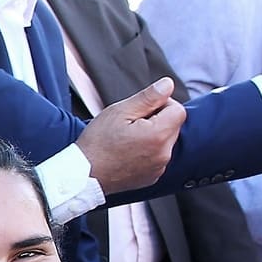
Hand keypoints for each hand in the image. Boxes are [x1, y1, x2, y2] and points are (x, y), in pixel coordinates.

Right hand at [75, 79, 185, 194]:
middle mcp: (163, 154)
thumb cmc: (98, 142)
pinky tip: (128, 152)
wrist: (83, 175)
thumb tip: (168, 84)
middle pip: (173, 126)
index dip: (161, 104)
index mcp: (158, 136)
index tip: (141, 109)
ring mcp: (158, 168)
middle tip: (131, 124)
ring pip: (165, 142)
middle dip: (157, 120)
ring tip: (127, 139)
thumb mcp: (120, 111)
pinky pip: (158, 157)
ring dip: (153, 135)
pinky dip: (148, 151)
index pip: (178, 110)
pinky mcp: (152, 177)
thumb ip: (149, 97)